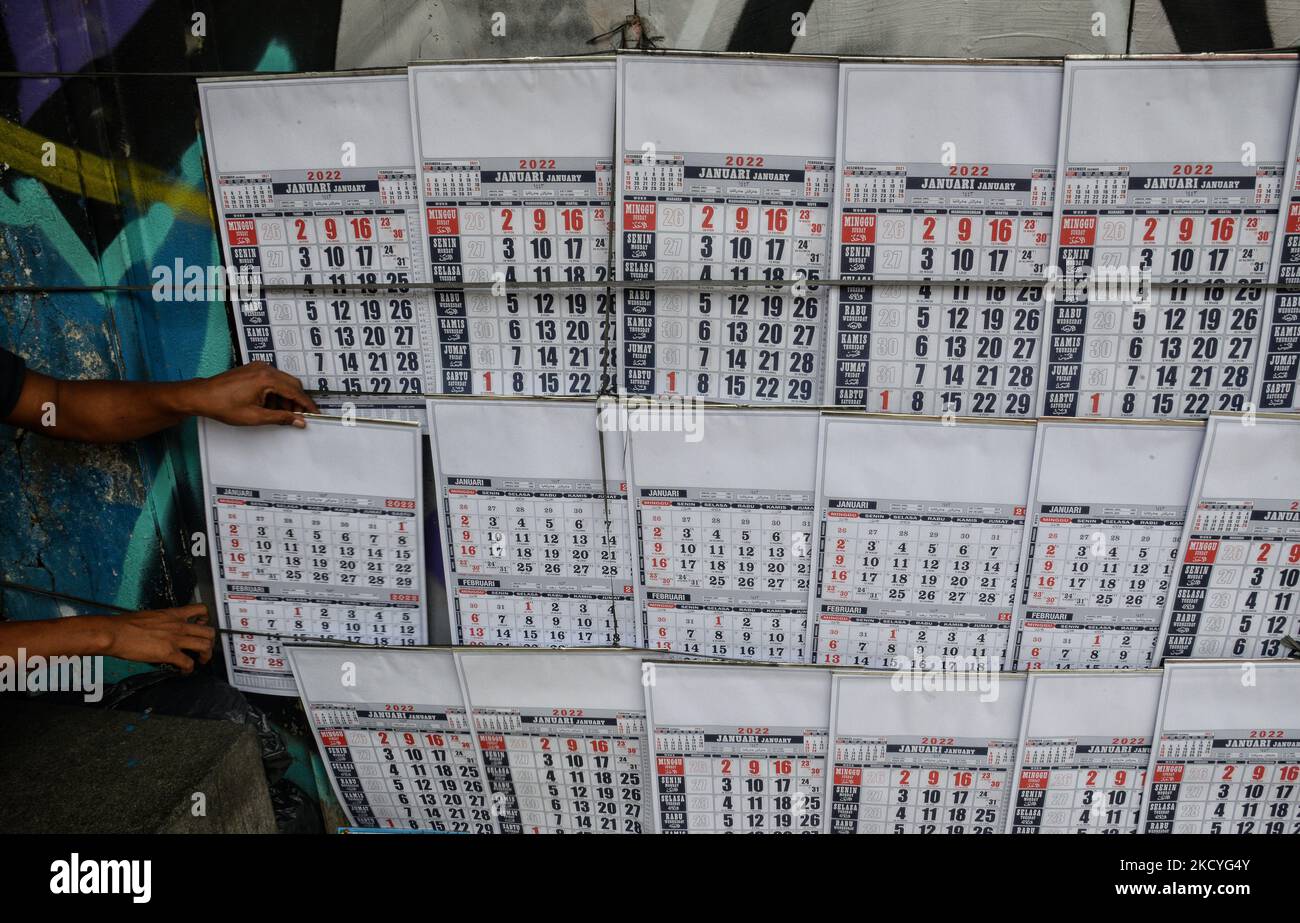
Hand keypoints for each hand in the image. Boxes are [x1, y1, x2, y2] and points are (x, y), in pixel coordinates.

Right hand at [92, 604, 215, 671]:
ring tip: (201, 660)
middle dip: (211, 641)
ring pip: (204, 646)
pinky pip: (188, 662)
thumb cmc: (125, 624)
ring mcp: (175, 639)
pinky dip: (189, 669)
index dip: (207, 619)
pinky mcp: (168, 653)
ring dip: (206, 655)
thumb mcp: (150, 616)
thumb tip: (165, 629)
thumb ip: (163, 621)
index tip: (205, 625)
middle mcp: (178, 625)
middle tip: (206, 647)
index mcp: (173, 614)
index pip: (200, 609)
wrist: (114, 632)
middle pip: (208, 631)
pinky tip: (185, 671)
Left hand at [183, 362, 317, 426]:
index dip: (307, 405)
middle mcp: (264, 368)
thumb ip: (281, 418)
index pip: (295, 392)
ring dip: (285, 397)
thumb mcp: (255, 416)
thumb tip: (298, 421)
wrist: (201, 396)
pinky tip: (270, 405)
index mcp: (266, 378)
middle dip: (297, 401)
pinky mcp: (252, 369)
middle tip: (298, 417)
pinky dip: (275, 392)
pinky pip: (272, 379)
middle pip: (292, 384)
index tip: (315, 414)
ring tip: (280, 413)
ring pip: (283, 382)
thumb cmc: (222, 405)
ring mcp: (258, 367)